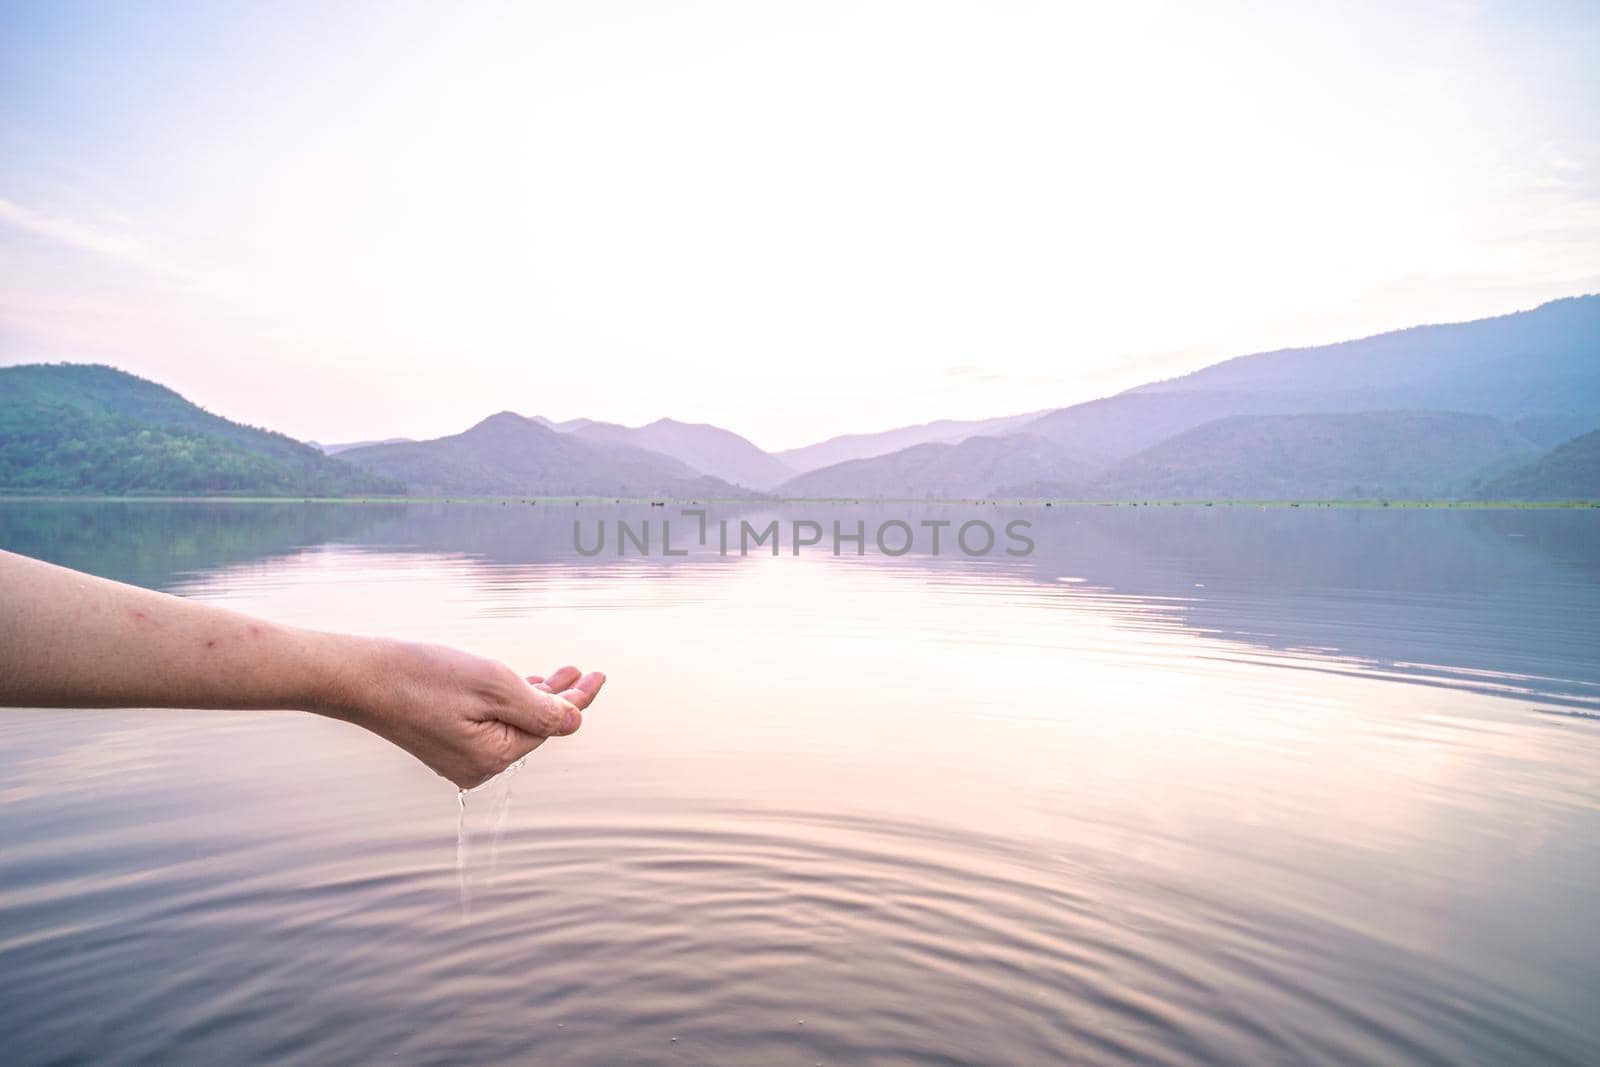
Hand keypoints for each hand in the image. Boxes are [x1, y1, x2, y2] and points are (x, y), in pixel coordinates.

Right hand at [337, 639, 605, 789]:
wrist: (361, 676)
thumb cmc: (425, 677)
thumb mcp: (494, 685)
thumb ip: (540, 707)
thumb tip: (574, 722)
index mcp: (493, 759)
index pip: (549, 726)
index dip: (577, 698)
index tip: (598, 674)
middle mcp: (477, 768)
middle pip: (532, 728)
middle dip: (558, 698)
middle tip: (581, 670)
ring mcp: (459, 759)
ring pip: (511, 723)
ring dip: (535, 697)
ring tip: (560, 673)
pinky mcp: (444, 744)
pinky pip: (489, 724)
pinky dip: (508, 702)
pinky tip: (522, 684)